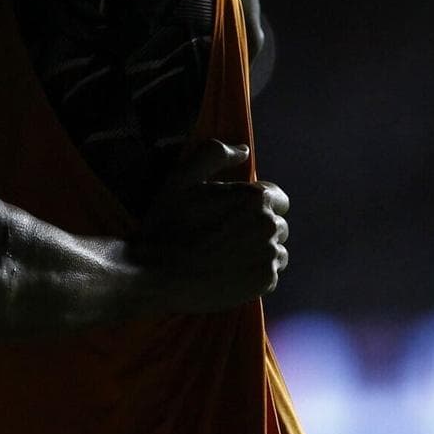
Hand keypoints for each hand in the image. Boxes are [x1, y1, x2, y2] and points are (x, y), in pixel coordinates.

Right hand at [132, 140, 288, 312]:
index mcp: (255, 197)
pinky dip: (254, 274)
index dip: (253, 203)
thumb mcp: (182, 178)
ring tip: (227, 257)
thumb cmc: (168, 224)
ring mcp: (270, 256)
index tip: (232, 213)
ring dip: (259, 251)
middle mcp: (270, 225)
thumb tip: (243, 150)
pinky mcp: (266, 282)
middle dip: (256, 227)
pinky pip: (269, 274)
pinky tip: (228, 273)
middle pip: (277, 224)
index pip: (275, 197)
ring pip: (276, 250)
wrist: (156, 275)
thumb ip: (215, 154)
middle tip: (224, 236)